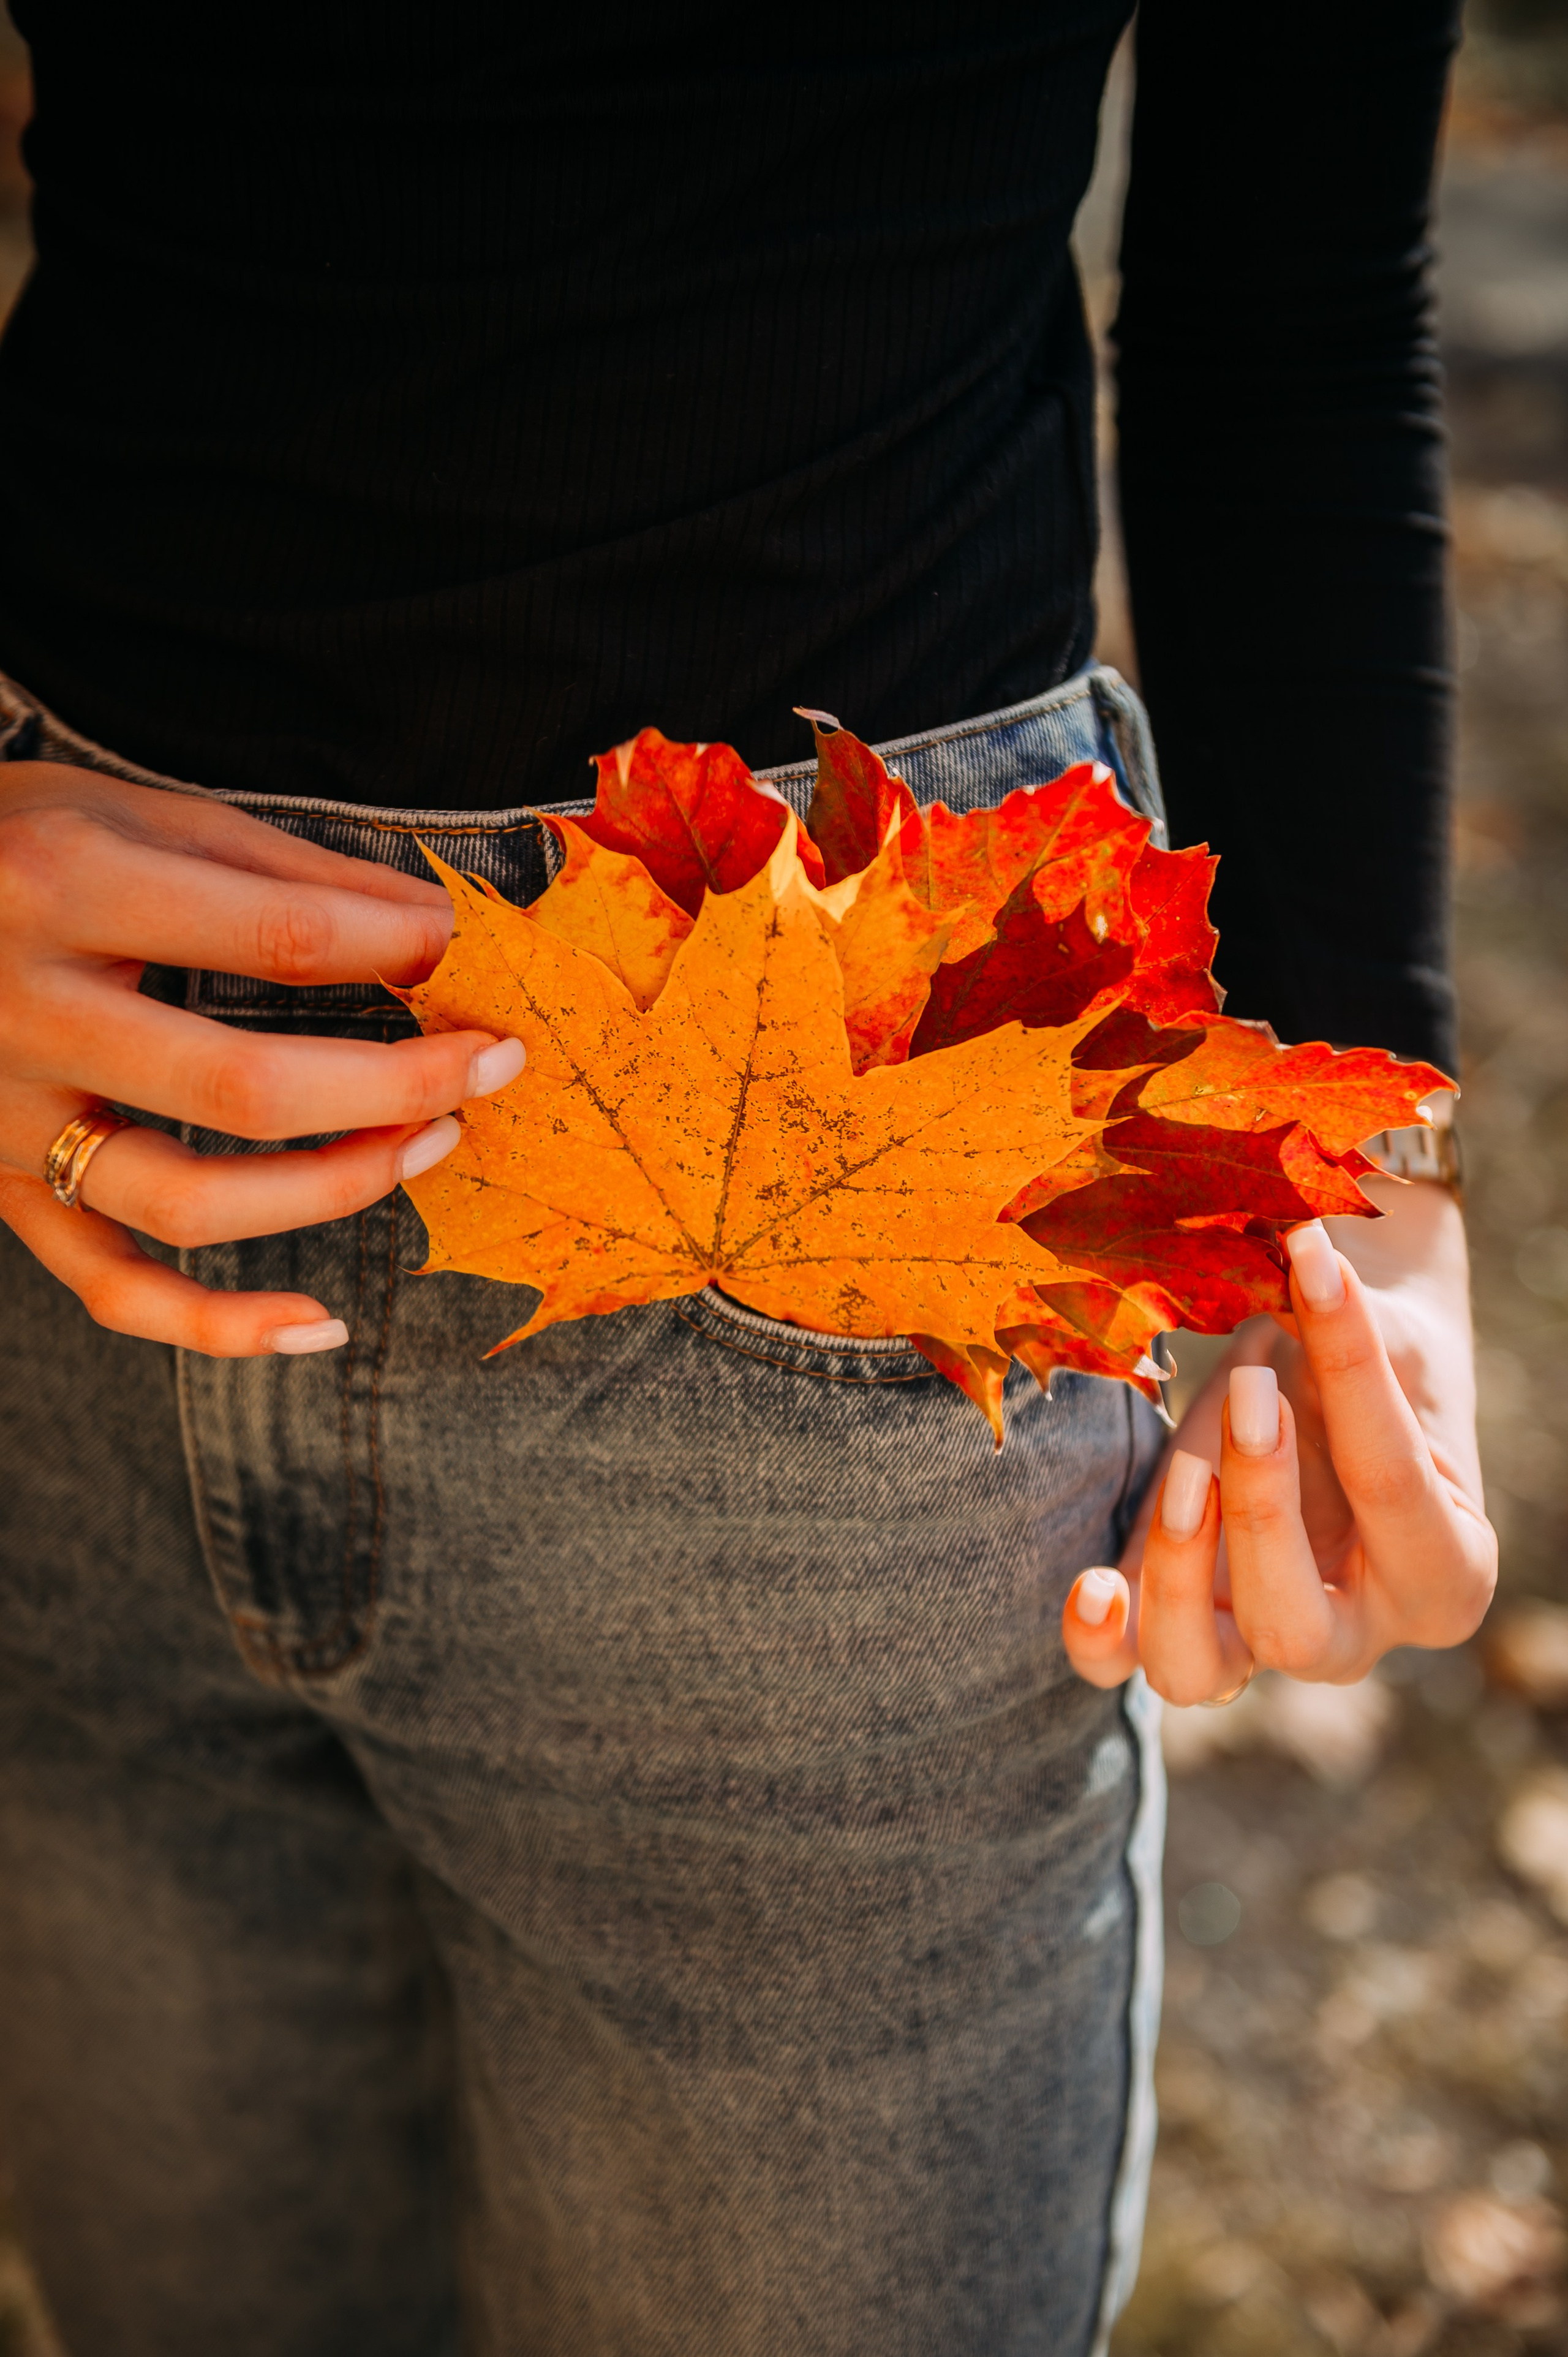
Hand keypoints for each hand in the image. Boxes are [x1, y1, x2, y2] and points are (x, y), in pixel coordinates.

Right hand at [0, 762, 517, 1354]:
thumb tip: (435, 924)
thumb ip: (287, 873)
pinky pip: (109, 1289)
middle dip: (395, 1083)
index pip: (274, 939)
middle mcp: (28, 1012)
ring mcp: (6, 1118)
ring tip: (428, 1147)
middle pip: (243, 1087)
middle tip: (490, 1065)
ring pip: (184, 1203)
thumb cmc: (15, 843)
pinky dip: (215, 1327)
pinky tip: (317, 1324)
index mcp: (64, 885)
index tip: (472, 958)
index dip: (398, 954)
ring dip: (331, 1191)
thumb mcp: (137, 812)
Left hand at [1061, 1179, 1497, 1699]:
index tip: (1313, 1265)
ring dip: (1178, 1569)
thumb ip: (1356, 1323)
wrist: (1329, 1375)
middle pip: (1294, 1628)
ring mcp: (1256, 1638)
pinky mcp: (1177, 1614)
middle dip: (1260, 1509)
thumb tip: (1298, 1247)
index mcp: (1446, 1572)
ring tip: (1185, 1473)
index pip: (1393, 1487)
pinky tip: (1091, 1587)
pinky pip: (1127, 1662)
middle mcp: (1353, 1632)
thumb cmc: (1372, 1358)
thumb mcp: (1382, 1337)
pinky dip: (1102, 1637)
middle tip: (1252, 1393)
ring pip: (1199, 1668)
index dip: (1353, 1373)